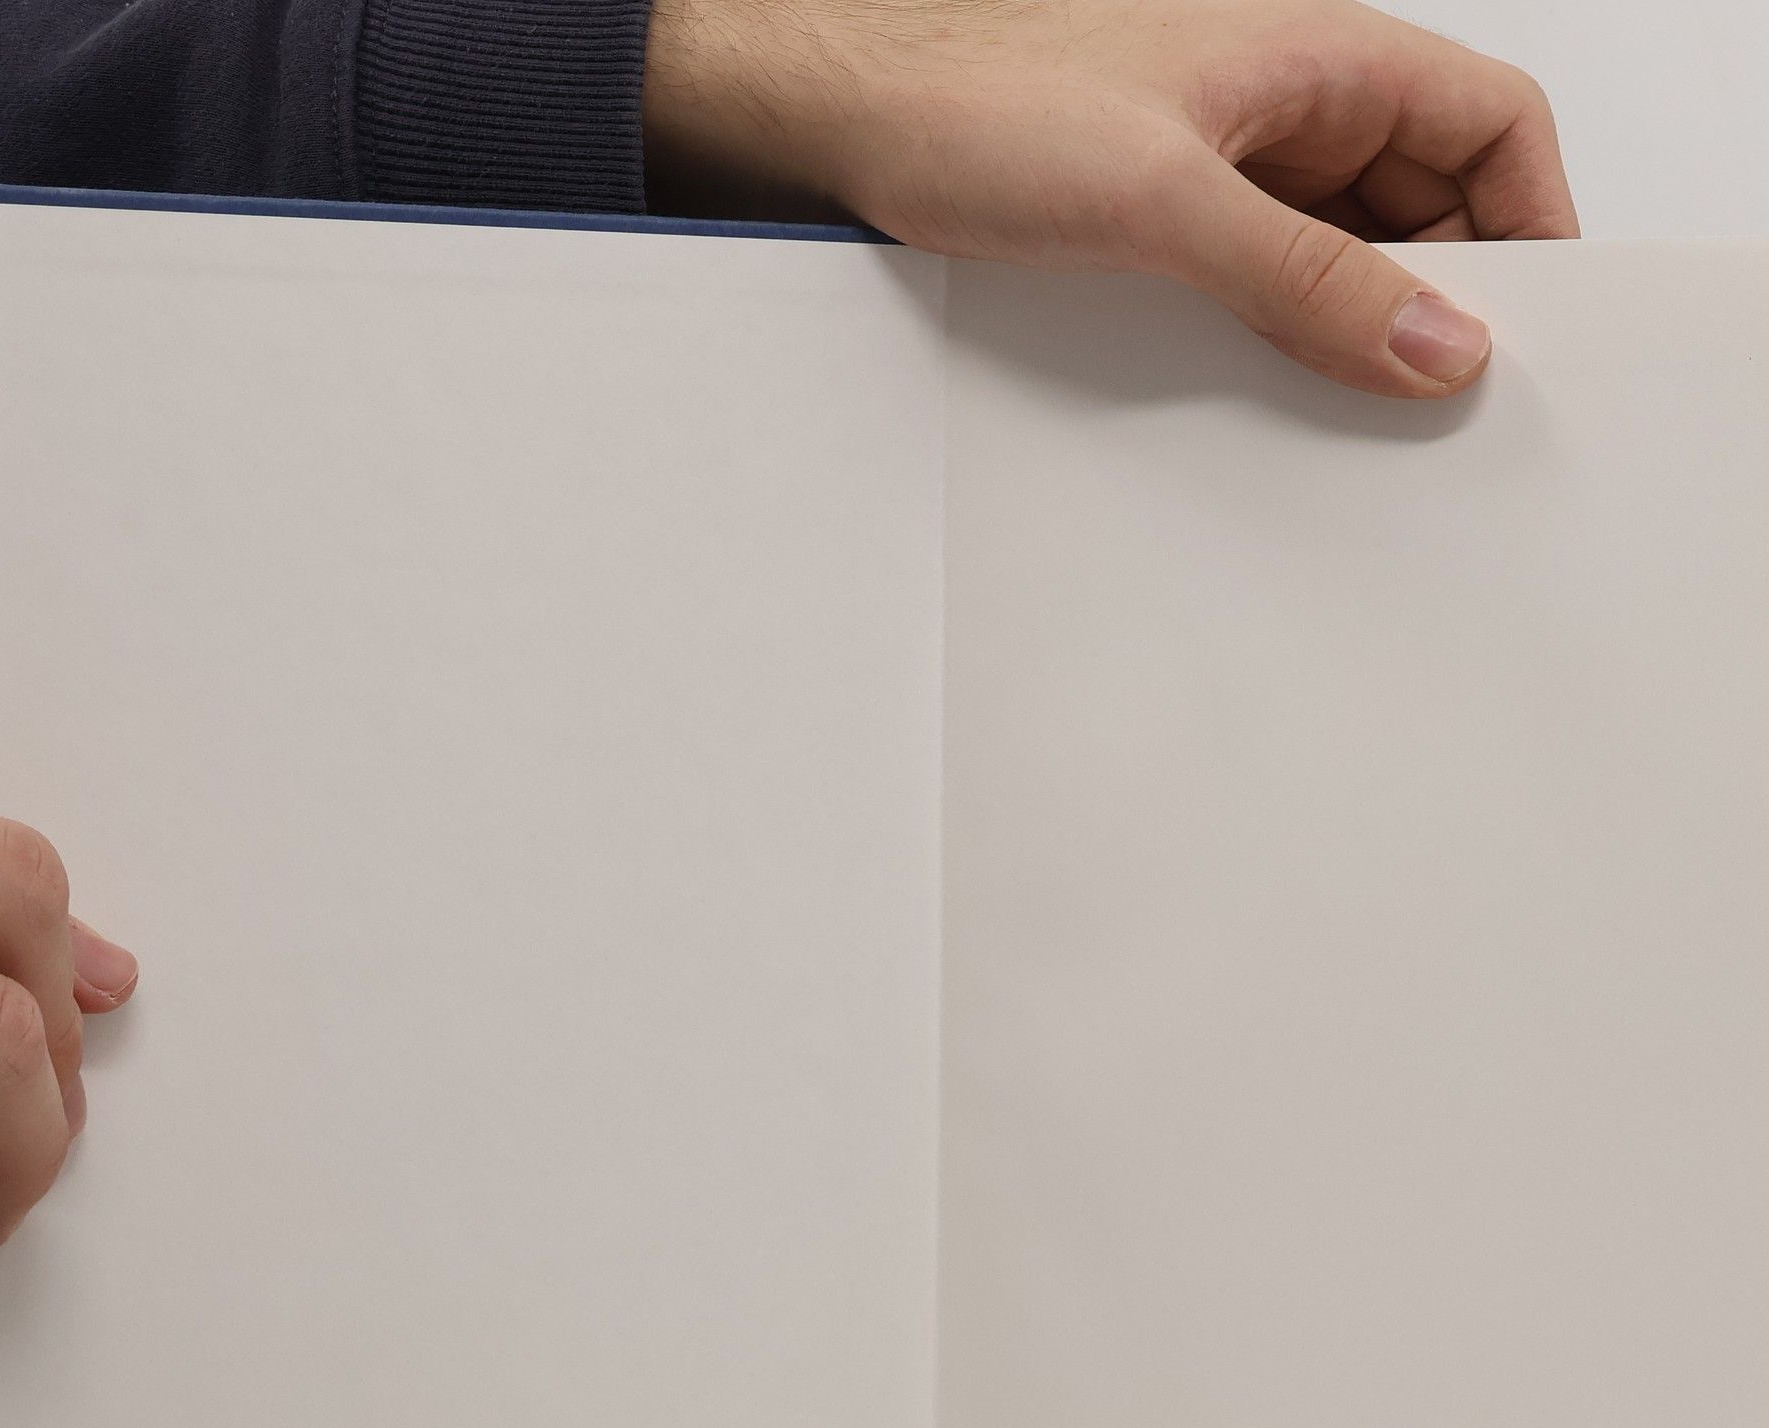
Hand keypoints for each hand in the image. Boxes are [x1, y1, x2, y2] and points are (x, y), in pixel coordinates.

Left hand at [644, 0, 1578, 396]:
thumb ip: (1305, 276)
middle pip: (1427, 206)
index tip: (1535, 332)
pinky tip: (1261, 400)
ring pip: (1340, 254)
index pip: (1493, 128)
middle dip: (1444, 300)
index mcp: (1321, 59)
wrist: (841, 117)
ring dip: (1351, 331)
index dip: (1537, 224)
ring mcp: (1224, 169)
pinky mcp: (1162, 224)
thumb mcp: (1162, 201)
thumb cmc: (977, 100)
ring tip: (1349, 417)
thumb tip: (1435, 341)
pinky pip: (1257, 286)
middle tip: (1437, 408)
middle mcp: (1285, 110)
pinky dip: (1275, 341)